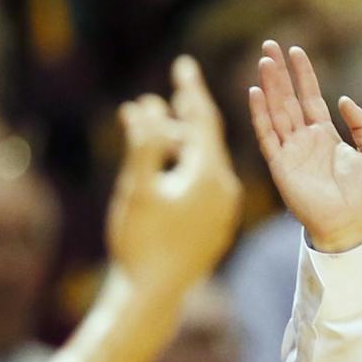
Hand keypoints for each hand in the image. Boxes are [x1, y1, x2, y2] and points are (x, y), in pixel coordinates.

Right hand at [106, 55, 242, 295]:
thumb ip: (143, 145)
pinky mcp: (212, 226)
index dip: (190, 91)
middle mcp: (224, 191)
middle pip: (201, 141)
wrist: (151, 296)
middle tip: (158, 98)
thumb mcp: (137, 188)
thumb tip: (147, 107)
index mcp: (210, 177)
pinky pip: (199, 185)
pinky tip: (161, 166)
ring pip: (198, 164)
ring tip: (144, 131)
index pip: (203, 122)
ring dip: (172, 145)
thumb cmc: (140, 241)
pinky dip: (180, 169)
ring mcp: (220, 211)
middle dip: (176, 118)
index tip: (185, 65)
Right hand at [248, 40, 361, 252]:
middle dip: (279, 72)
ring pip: (276, 111)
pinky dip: (260, 115)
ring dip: (269, 86)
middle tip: (269, 45)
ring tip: (264, 61)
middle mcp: (303, 139)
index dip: (303, 74)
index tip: (295, 50)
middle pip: (288, 98)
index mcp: (324, 134)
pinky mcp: (280, 165)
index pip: (310, 97)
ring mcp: (290, 150)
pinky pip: (267, 135)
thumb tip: (342, 99)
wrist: (350, 224)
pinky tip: (256, 93)